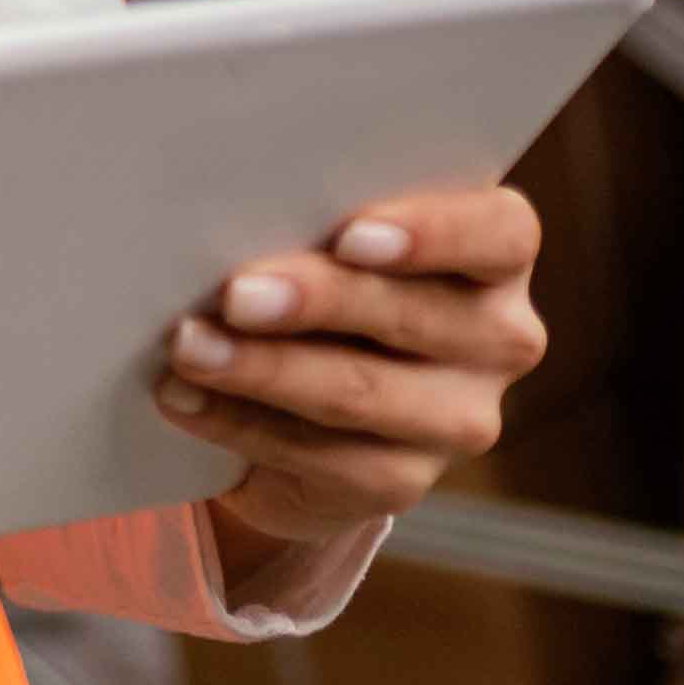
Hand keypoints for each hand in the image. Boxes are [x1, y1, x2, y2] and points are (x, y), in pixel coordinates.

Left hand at [156, 181, 548, 550]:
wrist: (299, 395)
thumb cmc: (311, 270)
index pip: (498, 233)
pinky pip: (323, 457)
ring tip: (188, 346)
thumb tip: (225, 205)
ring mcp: (460, 416)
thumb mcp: (320, 234)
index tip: (351, 237)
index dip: (432, 233)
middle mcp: (498, 336)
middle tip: (235, 294)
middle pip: (412, 313)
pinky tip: (185, 397)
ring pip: (363, 392)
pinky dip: (239, 422)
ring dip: (263, 368)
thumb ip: (308, 216)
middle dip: (314, 301)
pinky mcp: (403, 479)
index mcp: (493, 252)